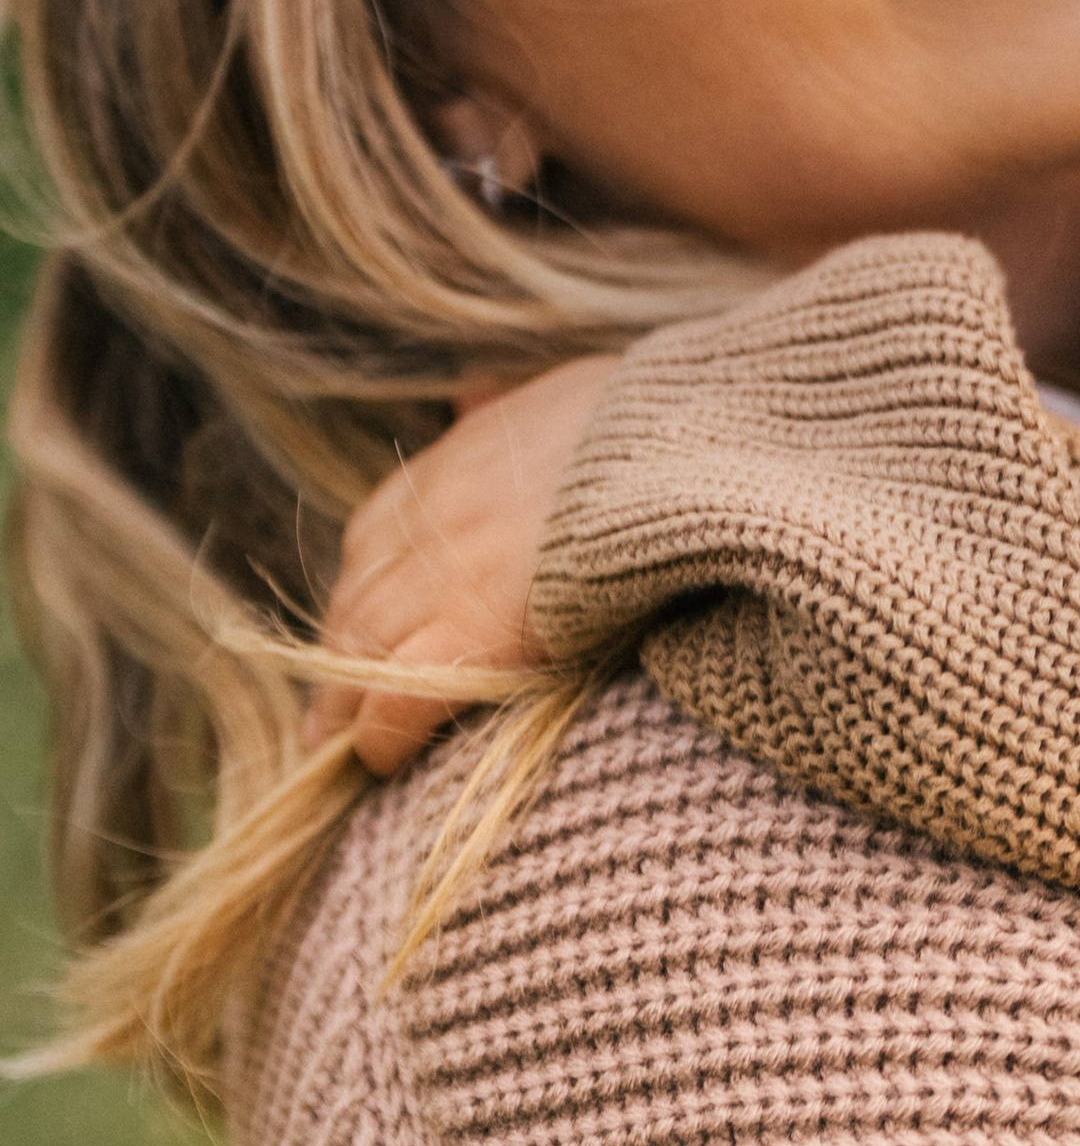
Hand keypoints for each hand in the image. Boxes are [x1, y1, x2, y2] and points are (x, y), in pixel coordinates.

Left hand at [313, 353, 618, 774]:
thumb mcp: (562, 393)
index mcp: (451, 462)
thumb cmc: (644, 426)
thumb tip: (470, 389)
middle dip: (339, 656)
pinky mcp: (473, 634)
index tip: (363, 627)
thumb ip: (507, 405)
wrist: (683, 448)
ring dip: (345, 700)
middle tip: (329, 709)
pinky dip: (380, 732)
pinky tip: (383, 756)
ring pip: (358, 652)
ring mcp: (444, 576)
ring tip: (344, 741)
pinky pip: (396, 699)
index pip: (373, 540)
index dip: (366, 593)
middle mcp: (430, 518)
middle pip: (355, 602)